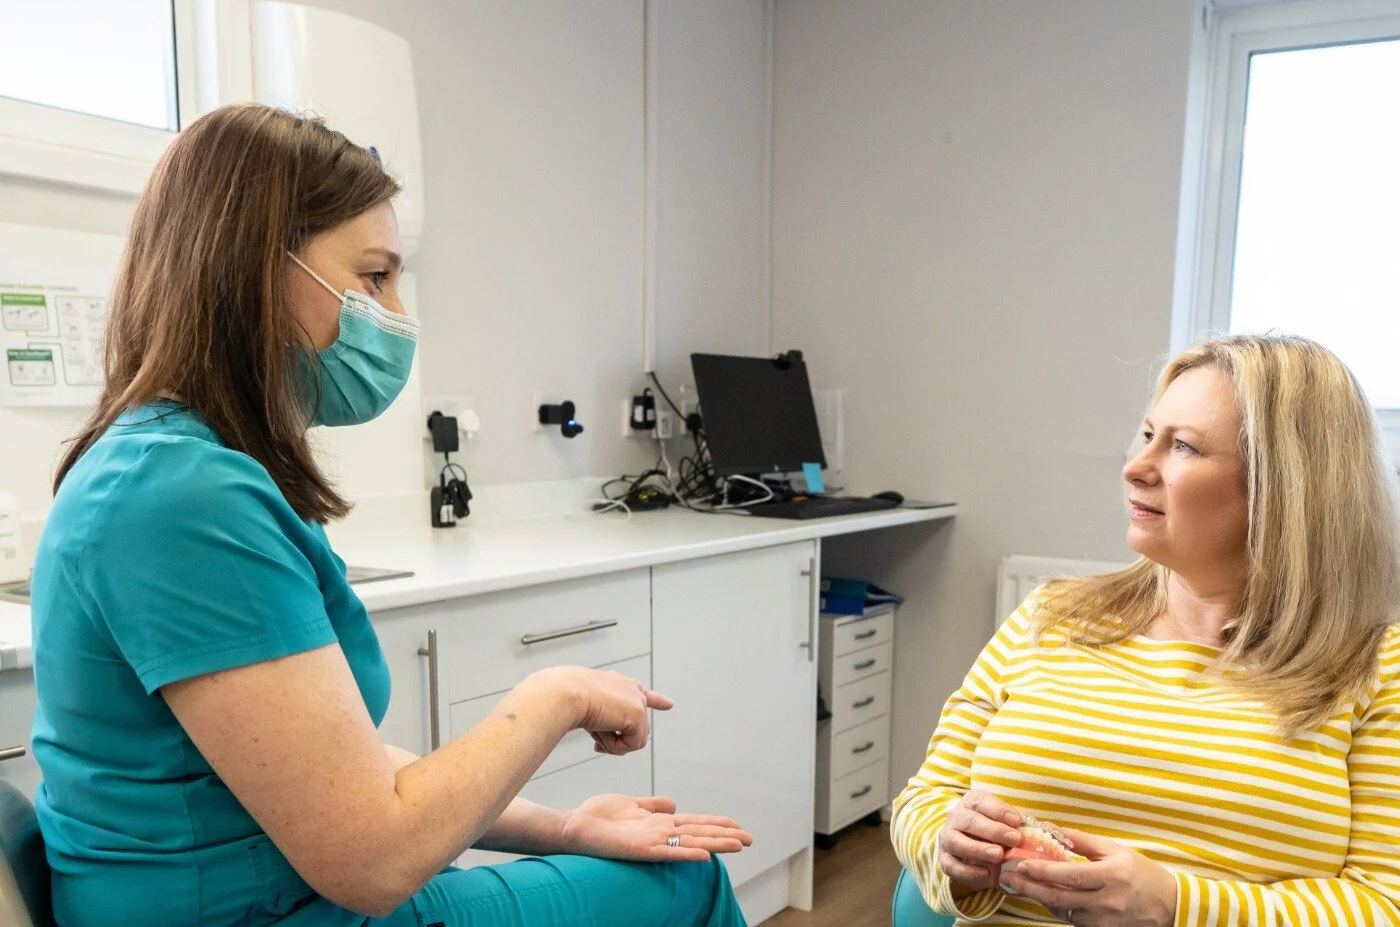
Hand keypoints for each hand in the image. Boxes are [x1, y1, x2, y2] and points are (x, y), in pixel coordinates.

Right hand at [530, 666, 674, 755]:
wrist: (566, 692)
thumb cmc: (568, 698)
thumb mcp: (587, 707)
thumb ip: (604, 720)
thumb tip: (613, 739)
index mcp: (618, 683)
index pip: (642, 693)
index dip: (657, 701)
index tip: (669, 704)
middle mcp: (631, 689)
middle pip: (635, 729)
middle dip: (616, 739)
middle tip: (596, 739)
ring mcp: (637, 701)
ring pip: (633, 740)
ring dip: (613, 743)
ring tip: (595, 732)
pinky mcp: (638, 714)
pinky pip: (632, 745)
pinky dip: (615, 746)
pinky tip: (601, 733)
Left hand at [559, 794, 753, 861]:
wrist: (574, 827)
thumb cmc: (597, 817)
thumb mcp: (630, 804)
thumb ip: (652, 805)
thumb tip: (674, 803)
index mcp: (658, 823)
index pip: (694, 823)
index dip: (716, 824)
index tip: (738, 825)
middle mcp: (660, 834)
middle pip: (700, 834)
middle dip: (725, 836)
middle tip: (750, 839)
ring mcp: (652, 843)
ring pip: (691, 843)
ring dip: (715, 845)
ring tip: (738, 846)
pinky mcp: (641, 850)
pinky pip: (668, 853)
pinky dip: (687, 853)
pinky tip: (704, 855)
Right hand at [936, 789, 1024, 896]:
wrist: (977, 853)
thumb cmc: (995, 833)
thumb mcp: (1005, 825)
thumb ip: (1015, 826)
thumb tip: (1032, 831)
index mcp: (970, 803)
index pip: (980, 801)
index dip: (998, 809)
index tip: (1017, 821)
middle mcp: (955, 818)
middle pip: (968, 820)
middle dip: (993, 830)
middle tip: (1014, 840)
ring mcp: (947, 838)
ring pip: (956, 841)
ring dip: (978, 849)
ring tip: (999, 855)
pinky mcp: (944, 859)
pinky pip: (950, 865)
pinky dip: (967, 871)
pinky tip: (986, 874)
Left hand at [998, 828, 1176, 925]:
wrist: (1170, 905)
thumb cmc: (1140, 872)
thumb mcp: (1113, 850)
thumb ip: (1080, 841)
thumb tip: (1048, 827)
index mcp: (1112, 876)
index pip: (1070, 875)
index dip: (1043, 870)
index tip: (1021, 863)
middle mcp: (1108, 901)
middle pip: (1060, 897)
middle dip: (1029, 887)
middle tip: (1006, 877)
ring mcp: (1105, 921)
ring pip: (1063, 911)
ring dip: (1040, 898)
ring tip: (1020, 884)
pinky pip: (1073, 920)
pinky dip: (1058, 907)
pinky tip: (1046, 896)